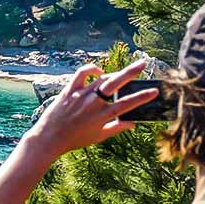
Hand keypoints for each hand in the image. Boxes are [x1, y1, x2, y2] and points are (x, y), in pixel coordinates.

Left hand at [26, 60, 158, 157]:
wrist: (49, 138)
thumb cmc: (74, 140)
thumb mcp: (98, 137)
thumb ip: (117, 128)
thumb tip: (133, 124)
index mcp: (103, 116)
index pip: (127, 103)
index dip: (143, 97)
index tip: (155, 91)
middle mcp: (93, 103)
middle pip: (116, 83)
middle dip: (131, 72)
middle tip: (143, 63)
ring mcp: (81, 95)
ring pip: (101, 78)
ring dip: (114, 73)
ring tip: (123, 73)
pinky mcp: (69, 90)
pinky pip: (82, 74)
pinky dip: (91, 69)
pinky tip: (99, 71)